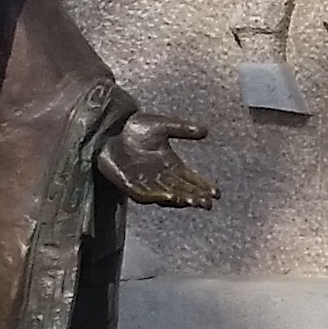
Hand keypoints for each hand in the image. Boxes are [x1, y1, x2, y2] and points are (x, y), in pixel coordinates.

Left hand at [97, 113, 216, 208]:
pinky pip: (145, 194)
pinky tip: (171, 197)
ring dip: (180, 199)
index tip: (217, 192)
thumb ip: (183, 129)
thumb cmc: (136, 126)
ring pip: (167, 194)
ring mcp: (145, 182)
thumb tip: (206, 131)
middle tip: (208, 202)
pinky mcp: (129, 185)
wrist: (110, 128)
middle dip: (196, 196)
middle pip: (182, 190)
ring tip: (194, 201)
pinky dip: (158, 196)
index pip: (191, 178)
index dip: (203, 186)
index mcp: (170, 164)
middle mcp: (160, 176)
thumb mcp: (163, 125)